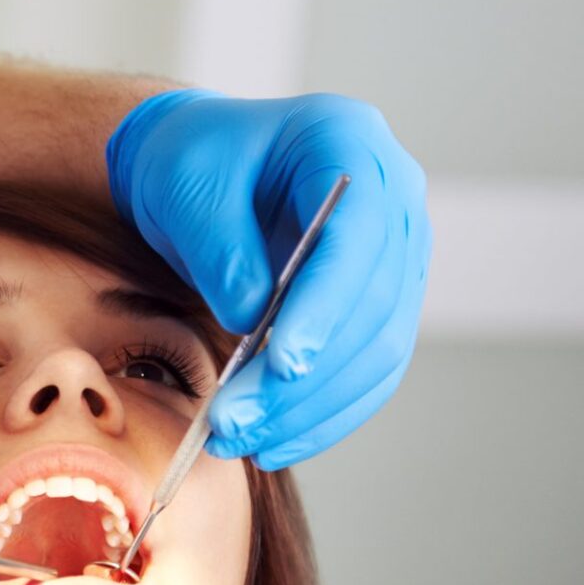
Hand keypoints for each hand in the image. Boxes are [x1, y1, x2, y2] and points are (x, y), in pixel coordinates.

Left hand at [105, 89, 431, 468]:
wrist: (200, 170)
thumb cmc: (191, 161)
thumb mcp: (186, 186)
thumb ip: (219, 247)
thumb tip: (251, 317)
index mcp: (351, 141)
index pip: (360, 236)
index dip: (327, 306)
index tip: (282, 364)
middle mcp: (395, 199)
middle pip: (373, 305)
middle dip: (303, 377)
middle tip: (232, 421)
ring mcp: (397, 256)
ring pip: (377, 351)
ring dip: (310, 408)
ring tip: (238, 439)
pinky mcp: (380, 305)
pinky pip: (367, 372)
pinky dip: (322, 415)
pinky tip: (272, 443)